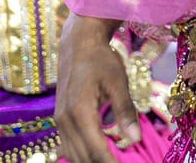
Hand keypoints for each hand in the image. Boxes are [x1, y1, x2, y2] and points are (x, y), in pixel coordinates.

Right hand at [55, 15, 139, 162]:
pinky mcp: (60, 119)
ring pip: (73, 154)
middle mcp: (65, 120)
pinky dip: (83, 153)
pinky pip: (68, 145)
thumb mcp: (118, 82)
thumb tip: (135, 139)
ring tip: (113, 159)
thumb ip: (125, 111)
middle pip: (82, 157)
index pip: (96, 150)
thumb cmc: (101, 59)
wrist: (78, 44)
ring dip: (91, 160)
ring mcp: (60, 120)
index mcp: (80, 112)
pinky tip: (99, 152)